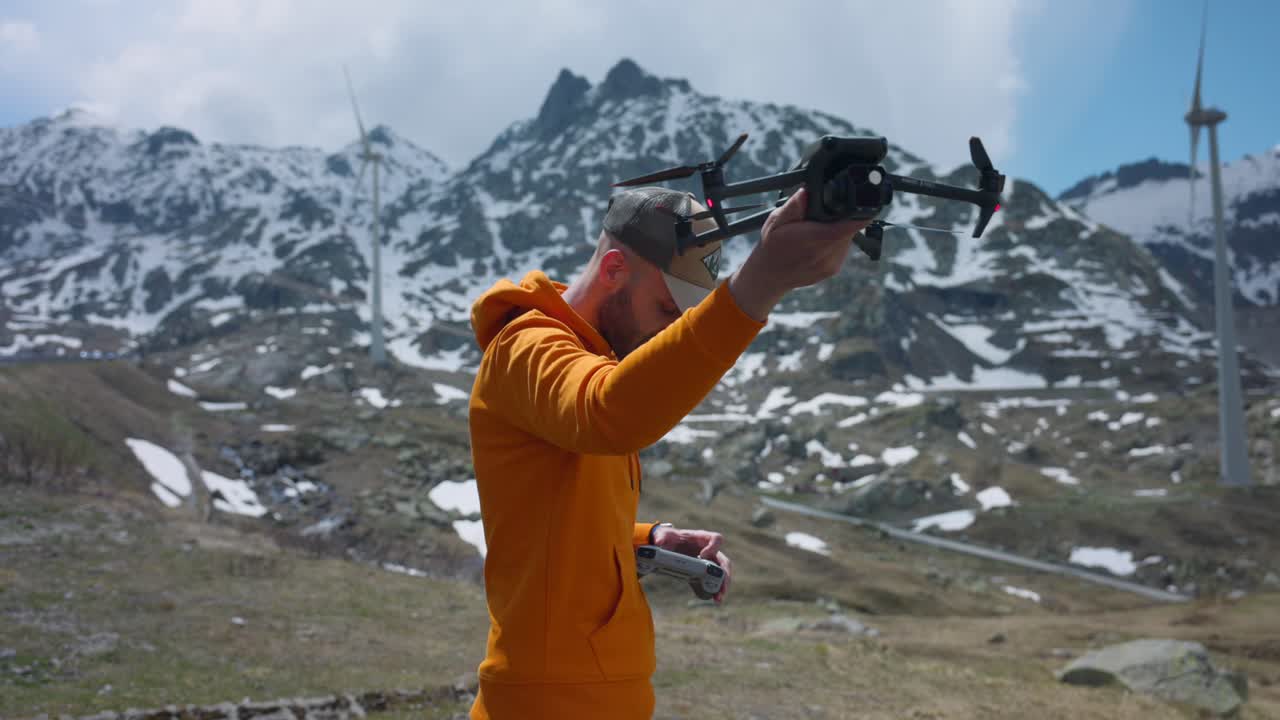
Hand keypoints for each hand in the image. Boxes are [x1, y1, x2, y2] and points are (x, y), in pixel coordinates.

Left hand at [652, 526, 732, 603]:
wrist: (665, 545)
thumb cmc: (668, 537)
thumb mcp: (663, 535)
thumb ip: (661, 536)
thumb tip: (659, 542)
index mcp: (701, 538)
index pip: (717, 538)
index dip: (713, 547)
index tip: (703, 556)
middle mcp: (708, 550)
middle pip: (724, 561)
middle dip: (725, 575)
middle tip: (722, 589)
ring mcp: (707, 562)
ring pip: (721, 574)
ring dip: (722, 586)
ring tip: (718, 599)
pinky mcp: (702, 573)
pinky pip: (712, 582)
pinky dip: (713, 591)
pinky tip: (713, 600)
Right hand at [728, 187, 873, 321]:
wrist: (769, 276)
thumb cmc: (772, 246)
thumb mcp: (776, 221)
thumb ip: (793, 207)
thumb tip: (806, 192)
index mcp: (815, 239)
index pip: (851, 224)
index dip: (862, 212)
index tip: (863, 202)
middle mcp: (827, 254)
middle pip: (851, 229)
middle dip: (845, 218)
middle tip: (828, 213)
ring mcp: (831, 265)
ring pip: (848, 239)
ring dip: (840, 230)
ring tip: (820, 227)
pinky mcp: (833, 270)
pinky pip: (843, 249)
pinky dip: (836, 241)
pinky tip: (820, 240)